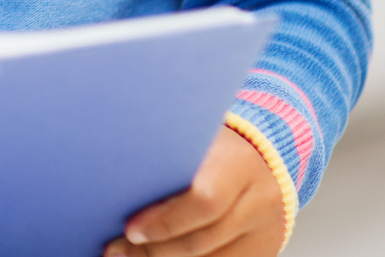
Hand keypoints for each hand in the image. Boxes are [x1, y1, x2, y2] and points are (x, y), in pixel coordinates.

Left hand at [103, 126, 286, 256]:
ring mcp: (267, 231)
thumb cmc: (213, 146)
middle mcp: (260, 200)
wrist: (264, 157)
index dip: (164, 222)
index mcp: (240, 163)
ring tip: (131, 256)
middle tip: (118, 250)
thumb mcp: (193, 139)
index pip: (204, 202)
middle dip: (155, 249)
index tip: (130, 229)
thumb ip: (165, 157)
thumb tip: (116, 183)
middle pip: (203, 240)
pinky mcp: (266, 250)